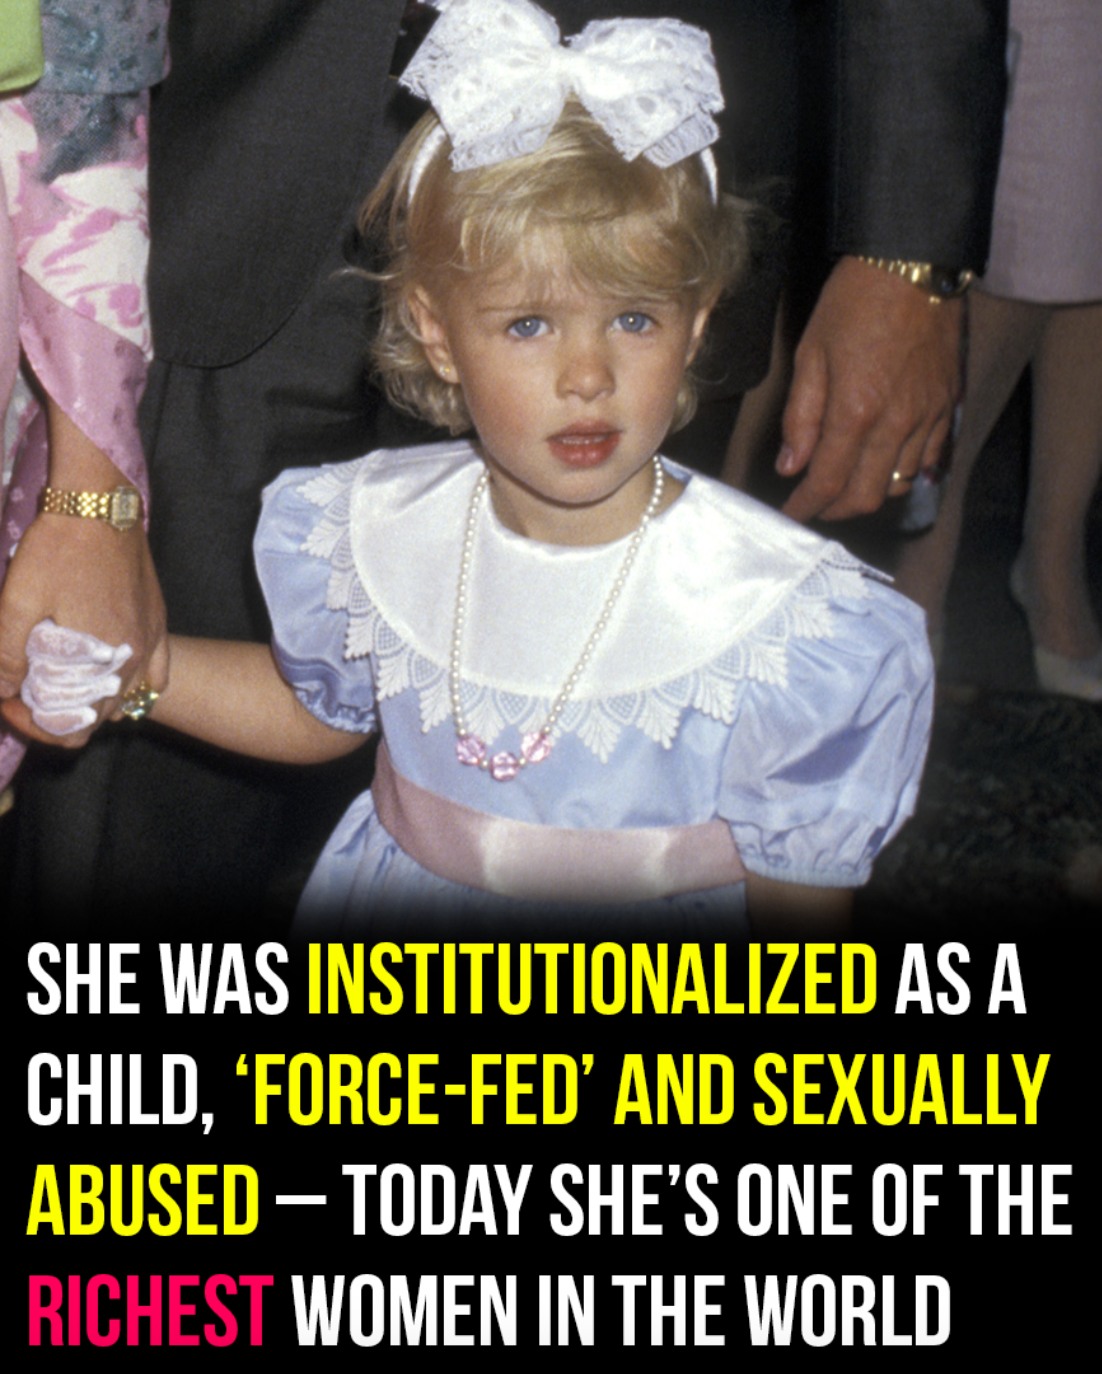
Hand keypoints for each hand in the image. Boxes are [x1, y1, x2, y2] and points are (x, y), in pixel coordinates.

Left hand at [0, 512, 167, 746]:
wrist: (98, 503)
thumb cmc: (57, 549)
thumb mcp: (17, 600)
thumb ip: (6, 654)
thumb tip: (2, 691)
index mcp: (99, 662)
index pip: (72, 727)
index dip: (34, 725)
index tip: (7, 700)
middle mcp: (131, 661)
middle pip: (98, 717)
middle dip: (58, 713)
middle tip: (25, 689)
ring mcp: (151, 643)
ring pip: (125, 699)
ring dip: (93, 702)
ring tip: (62, 683)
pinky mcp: (158, 623)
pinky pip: (156, 675)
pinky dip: (134, 687)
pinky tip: (114, 678)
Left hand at [777, 256, 963, 521]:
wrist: (914, 263)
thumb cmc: (854, 302)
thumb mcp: (810, 355)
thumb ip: (800, 418)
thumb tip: (790, 466)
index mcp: (855, 412)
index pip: (827, 482)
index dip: (805, 507)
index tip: (790, 515)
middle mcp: (896, 424)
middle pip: (866, 496)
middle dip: (835, 510)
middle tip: (814, 504)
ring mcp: (928, 417)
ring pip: (899, 484)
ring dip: (869, 493)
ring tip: (846, 484)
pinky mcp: (949, 406)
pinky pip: (929, 461)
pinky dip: (904, 474)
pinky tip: (886, 466)